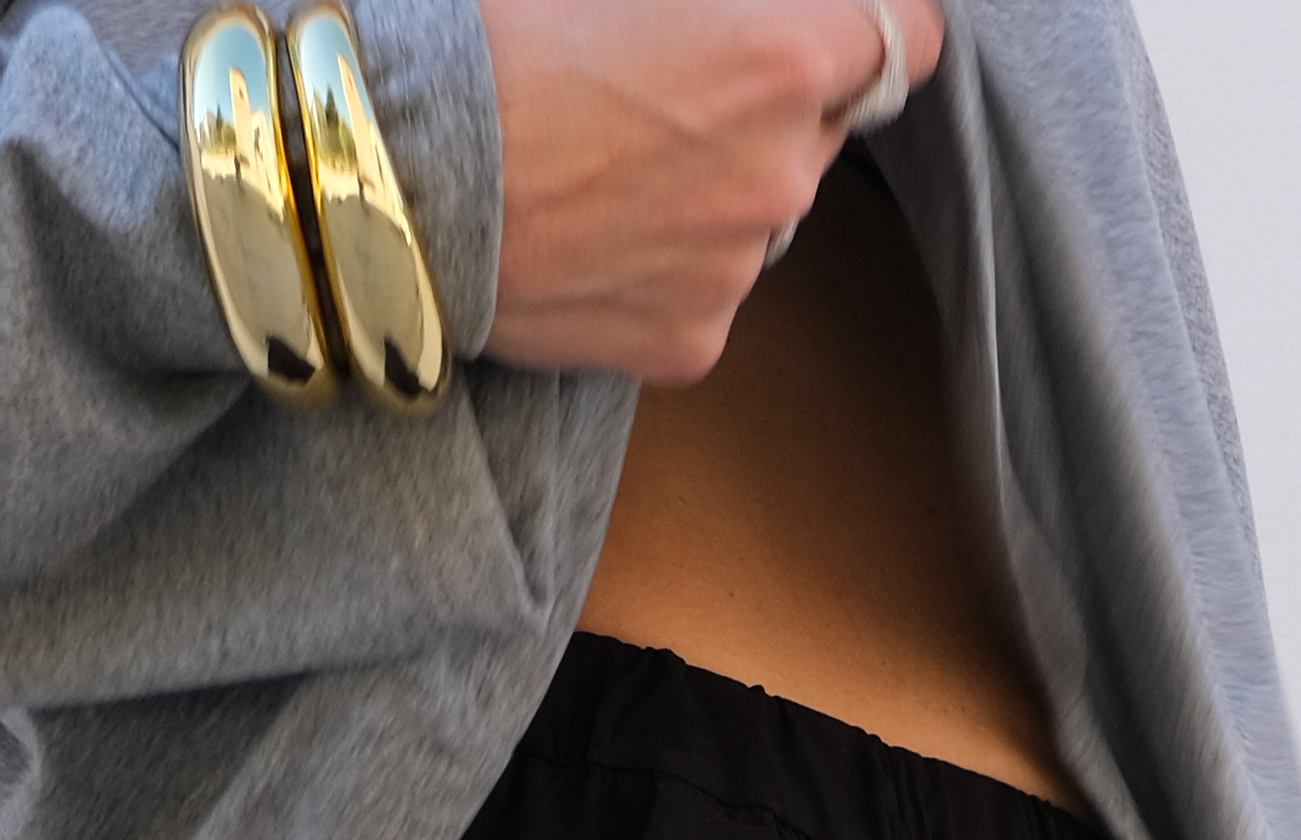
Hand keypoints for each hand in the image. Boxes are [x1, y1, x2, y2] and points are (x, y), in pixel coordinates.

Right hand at [478, 0, 943, 383]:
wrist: (391, 173)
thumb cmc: (496, 40)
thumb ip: (723, 0)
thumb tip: (743, 12)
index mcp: (783, 56)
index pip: (908, 38)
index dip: (873, 22)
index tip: (832, 22)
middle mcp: (784, 174)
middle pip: (822, 130)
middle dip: (771, 104)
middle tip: (667, 88)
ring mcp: (740, 271)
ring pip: (761, 216)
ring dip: (716, 187)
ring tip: (610, 165)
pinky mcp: (691, 345)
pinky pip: (706, 292)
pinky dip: (667, 266)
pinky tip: (595, 235)